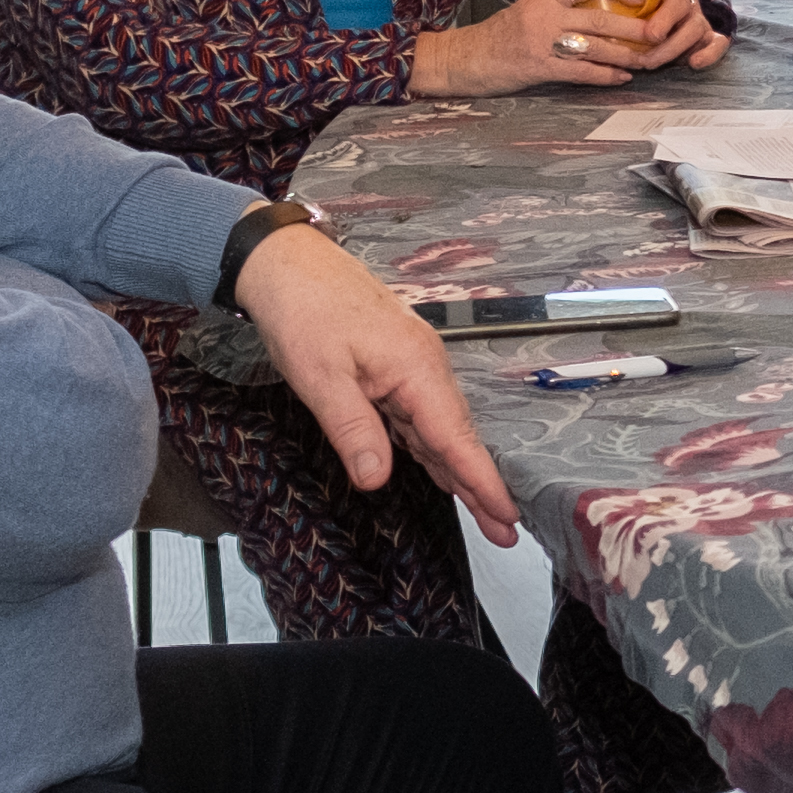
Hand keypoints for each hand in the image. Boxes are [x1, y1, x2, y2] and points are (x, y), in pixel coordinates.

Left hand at [228, 220, 520, 544]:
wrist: (286, 261)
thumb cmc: (302, 311)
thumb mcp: (320, 378)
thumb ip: (353, 430)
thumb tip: (377, 480)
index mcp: (415, 369)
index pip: (455, 438)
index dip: (481, 481)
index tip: (506, 517)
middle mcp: (425, 366)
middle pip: (457, 436)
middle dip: (480, 484)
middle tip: (504, 531)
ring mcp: (414, 362)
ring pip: (440, 426)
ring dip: (458, 468)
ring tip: (482, 510)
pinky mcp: (397, 361)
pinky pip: (421, 412)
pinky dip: (433, 444)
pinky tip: (439, 466)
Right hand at [411, 0, 727, 97]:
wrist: (462, 59)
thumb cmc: (496, 37)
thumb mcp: (525, 12)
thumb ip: (555, 9)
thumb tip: (593, 8)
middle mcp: (544, 16)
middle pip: (600, 17)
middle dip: (634, 26)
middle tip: (659, 30)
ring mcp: (542, 43)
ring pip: (595, 46)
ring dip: (626, 54)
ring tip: (649, 58)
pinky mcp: (538, 68)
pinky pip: (580, 71)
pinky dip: (605, 75)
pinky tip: (622, 77)